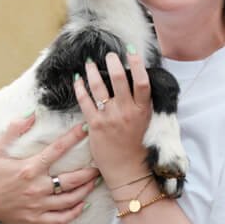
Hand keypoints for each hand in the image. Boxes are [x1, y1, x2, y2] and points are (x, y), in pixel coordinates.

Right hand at [0, 114, 99, 223]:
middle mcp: (36, 188)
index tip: (86, 128)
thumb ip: (14, 129)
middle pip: (71, 180)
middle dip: (89, 171)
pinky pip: (60, 219)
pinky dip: (74, 213)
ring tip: (96, 181)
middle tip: (101, 163)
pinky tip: (83, 204)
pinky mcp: (34, 219)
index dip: (74, 137)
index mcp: (29, 168)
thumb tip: (31, 113)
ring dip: (86, 190)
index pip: (57, 150)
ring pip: (70, 200)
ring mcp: (36, 205)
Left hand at [74, 51, 152, 186]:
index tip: (131, 52)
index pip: (142, 82)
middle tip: (109, 55)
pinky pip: (85, 101)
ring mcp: (110, 118)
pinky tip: (77, 80)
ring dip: (93, 71)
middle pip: (119, 79)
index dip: (137, 64)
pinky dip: (80, 88)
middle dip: (113, 62)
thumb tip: (136, 80)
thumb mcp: (147, 122)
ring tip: (90, 63)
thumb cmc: (138, 145)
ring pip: (99, 87)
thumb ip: (142, 103)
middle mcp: (127, 111)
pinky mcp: (95, 125)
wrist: (128, 171)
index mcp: (142, 110)